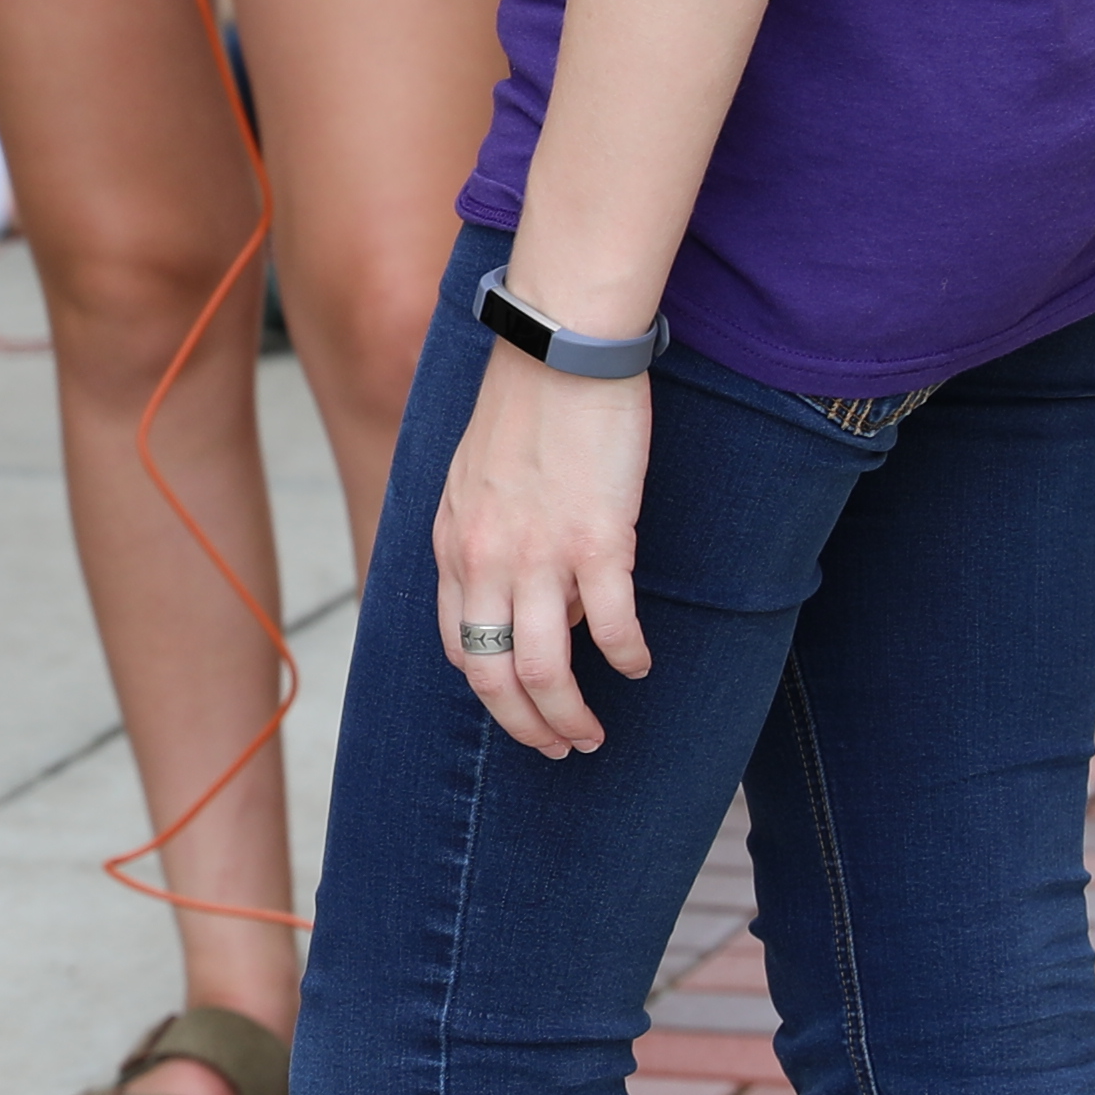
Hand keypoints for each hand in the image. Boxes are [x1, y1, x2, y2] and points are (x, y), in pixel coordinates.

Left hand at [430, 340, 658, 758]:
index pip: (456, 645)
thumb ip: (486, 536)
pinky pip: (610, 627)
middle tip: (558, 748)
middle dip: (524, 727)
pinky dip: (626, 658)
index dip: (487, 691)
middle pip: (492, 676)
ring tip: (593, 734)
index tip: (517, 707)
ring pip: (544, 670)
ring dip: (570, 717)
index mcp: (453, 543)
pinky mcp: (598, 541)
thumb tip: (530, 593)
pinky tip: (640, 666)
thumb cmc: (527, 401)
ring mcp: (540, 554)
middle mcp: (485, 559)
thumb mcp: (476, 477)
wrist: (561, 347)